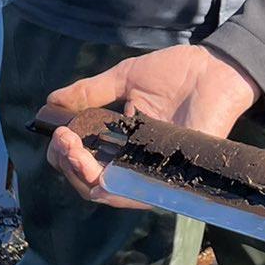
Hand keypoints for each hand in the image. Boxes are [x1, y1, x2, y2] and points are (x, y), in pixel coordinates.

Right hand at [44, 44, 262, 207]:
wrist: (215, 70)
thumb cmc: (175, 74)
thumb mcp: (124, 79)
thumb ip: (89, 93)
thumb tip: (50, 103)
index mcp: (120, 141)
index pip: (84, 161)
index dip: (64, 153)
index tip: (58, 131)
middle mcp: (133, 162)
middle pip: (88, 181)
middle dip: (66, 163)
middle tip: (62, 139)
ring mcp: (150, 173)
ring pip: (104, 191)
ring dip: (80, 173)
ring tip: (70, 148)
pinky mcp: (168, 178)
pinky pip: (134, 195)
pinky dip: (110, 188)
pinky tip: (94, 169)